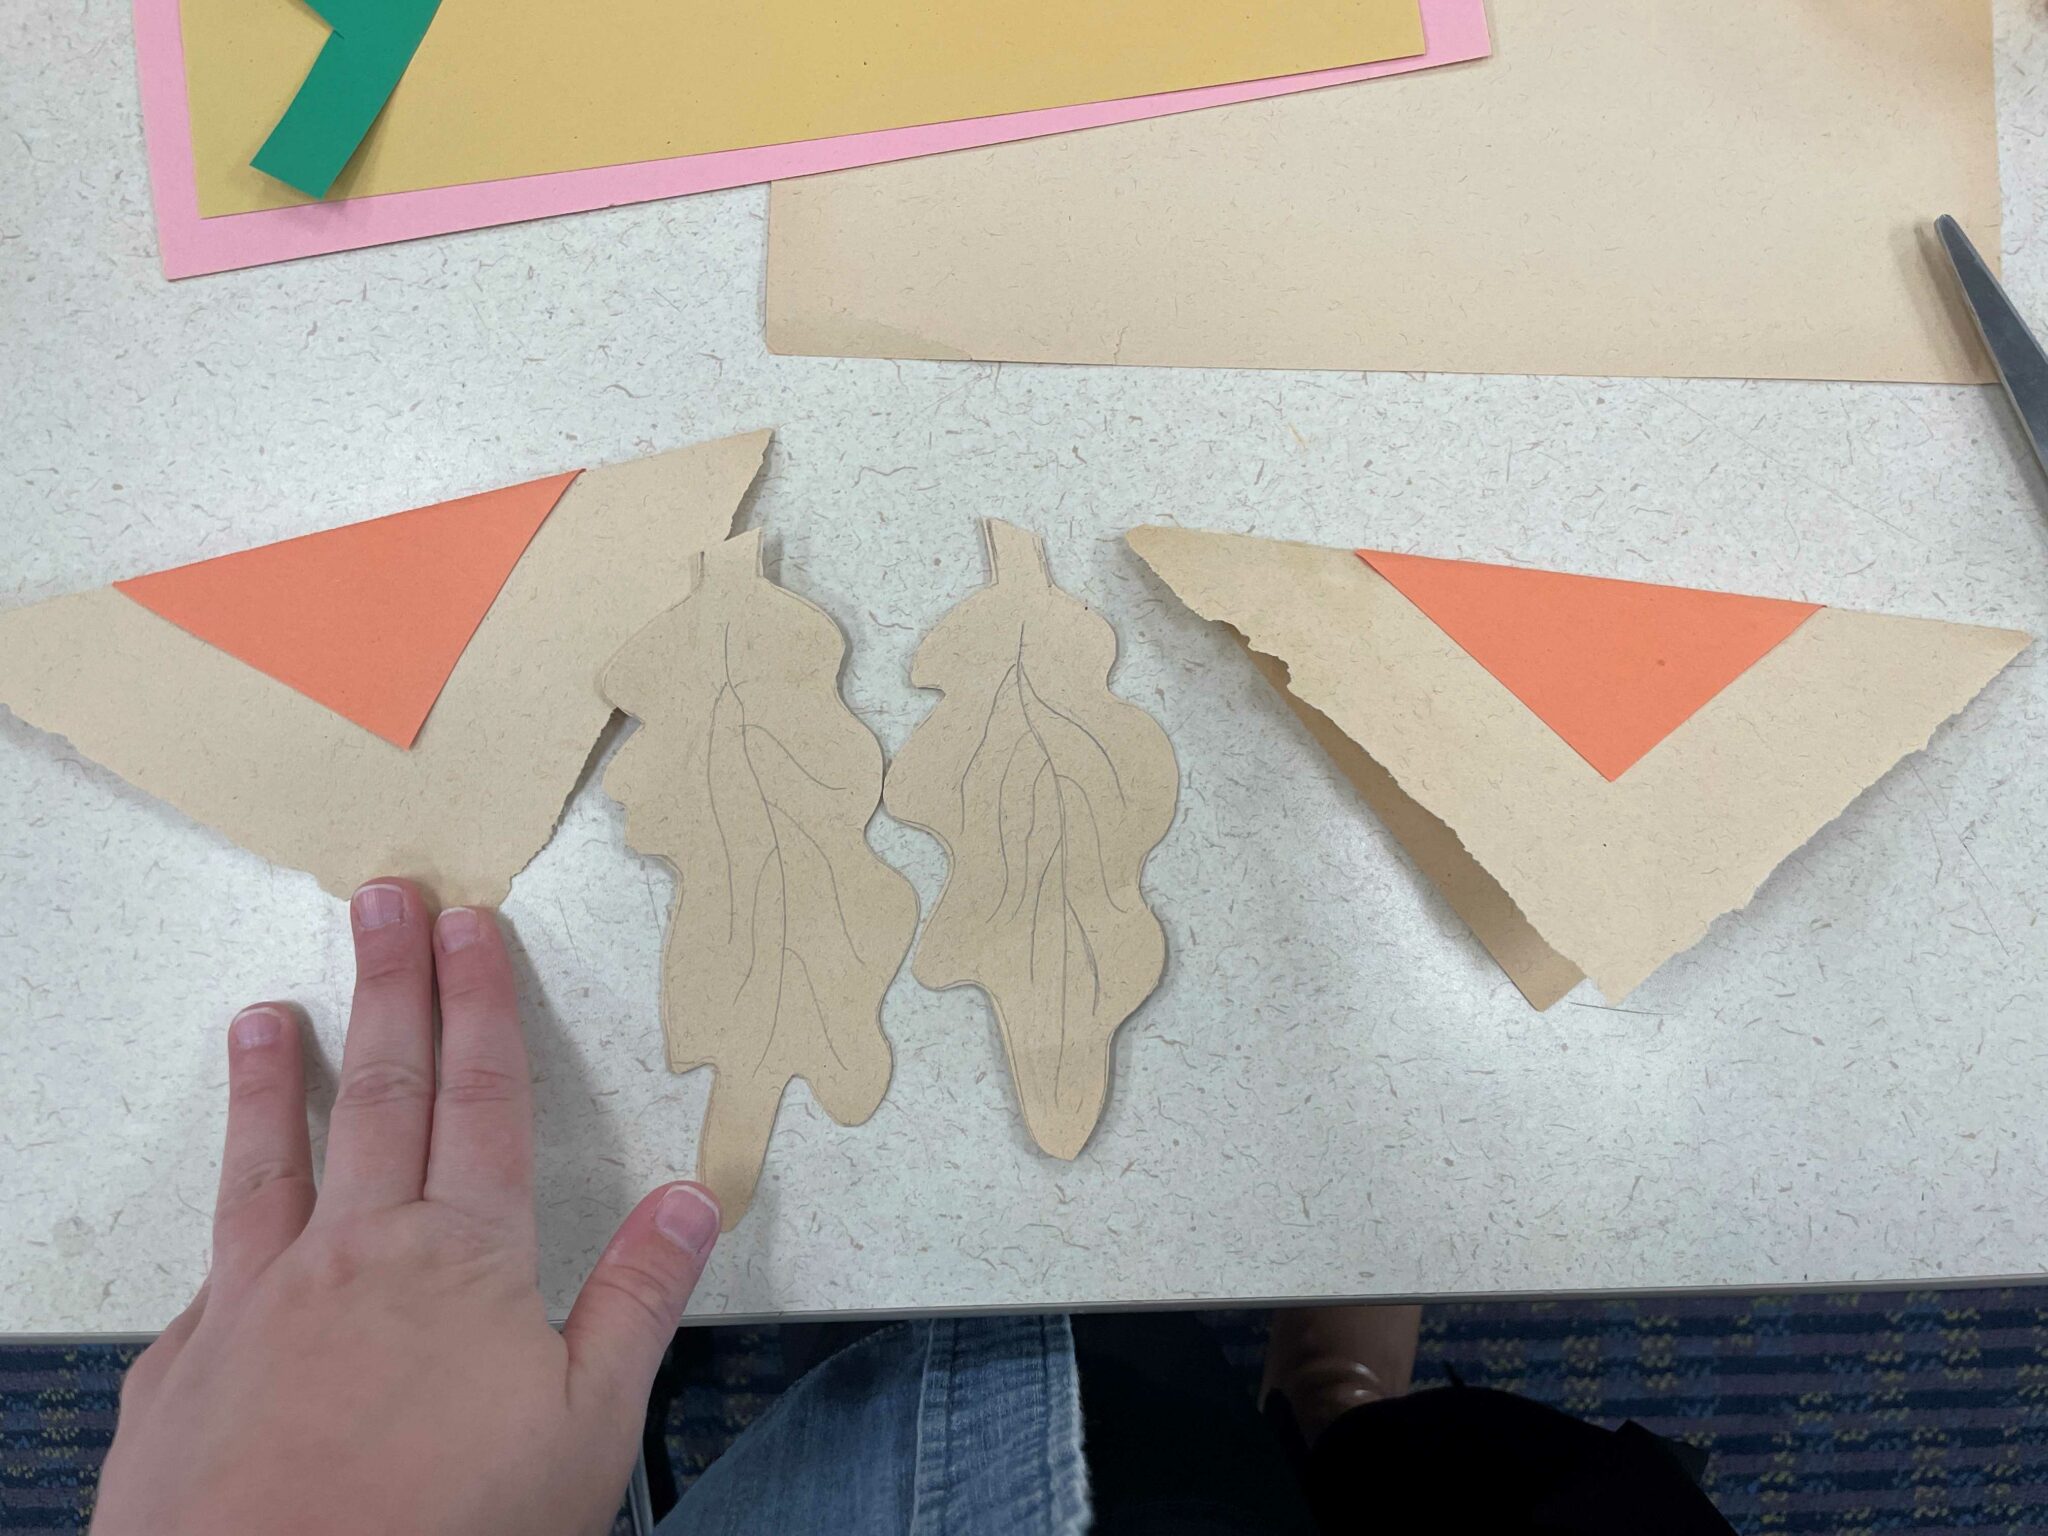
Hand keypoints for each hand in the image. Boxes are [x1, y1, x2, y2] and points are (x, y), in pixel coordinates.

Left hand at [92, 879, 721, 1535]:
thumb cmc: (444, 1531)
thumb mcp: (586, 1426)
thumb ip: (638, 1302)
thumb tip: (694, 1197)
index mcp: (461, 1257)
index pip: (481, 1097)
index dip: (480, 1001)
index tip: (468, 926)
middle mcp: (354, 1255)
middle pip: (381, 1094)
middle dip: (388, 990)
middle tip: (382, 902)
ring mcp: (256, 1305)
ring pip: (270, 1163)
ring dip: (274, 1081)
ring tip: (265, 1017)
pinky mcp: (184, 1370)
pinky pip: (207, 1276)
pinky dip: (219, 1235)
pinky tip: (217, 1235)